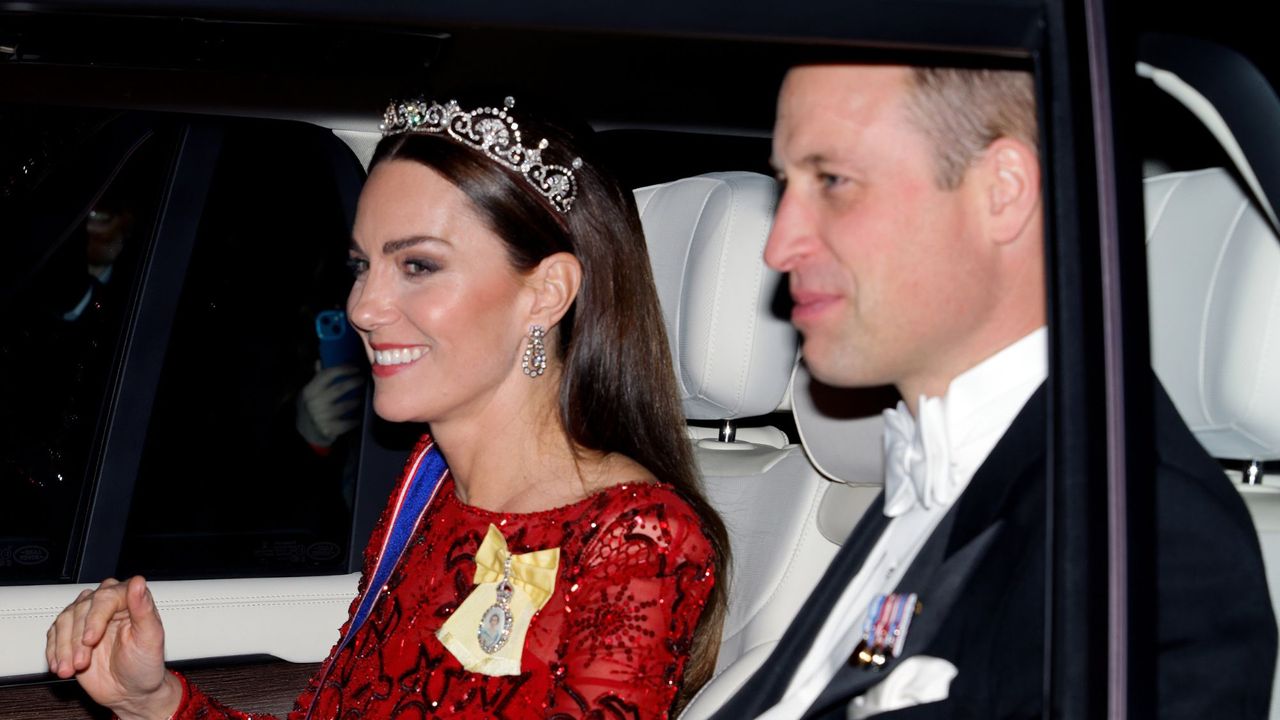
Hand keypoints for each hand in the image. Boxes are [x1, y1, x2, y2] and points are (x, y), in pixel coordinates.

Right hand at [46, 576, 181, 719]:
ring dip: (63, 648)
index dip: (94, 618)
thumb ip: (144, 609)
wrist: (131, 690)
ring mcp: (87, 619)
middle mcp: (106, 605)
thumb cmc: (145, 664)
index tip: (90, 640)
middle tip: (81, 663)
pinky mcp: (71, 635)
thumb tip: (138, 582)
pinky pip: (54, 635)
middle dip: (77, 639)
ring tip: (70, 669)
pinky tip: (60, 666)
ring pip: (64, 621)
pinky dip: (53, 652)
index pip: (105, 597)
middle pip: (80, 608)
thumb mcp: (151, 638)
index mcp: (129, 600)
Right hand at [296, 363, 364, 447]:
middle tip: (363, 379)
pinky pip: (347, 423)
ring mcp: (321, 417)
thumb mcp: (309, 393)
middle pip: (340, 389)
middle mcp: (314, 402)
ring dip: (357, 401)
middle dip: (354, 382)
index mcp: (309, 390)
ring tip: (363, 397)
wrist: (305, 432)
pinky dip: (355, 420)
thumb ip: (316, 378)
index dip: (343, 369)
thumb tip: (319, 361)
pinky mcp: (328, 429)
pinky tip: (360, 417)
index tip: (356, 368)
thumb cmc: (310, 407)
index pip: (328, 374)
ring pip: (346, 406)